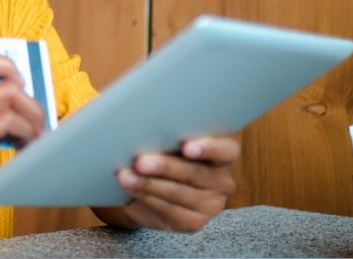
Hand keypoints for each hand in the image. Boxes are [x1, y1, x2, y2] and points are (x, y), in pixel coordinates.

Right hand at [0, 51, 45, 234]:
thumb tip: (21, 104)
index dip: (6, 66)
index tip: (20, 86)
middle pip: (8, 79)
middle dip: (31, 102)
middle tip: (36, 124)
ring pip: (13, 97)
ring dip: (33, 119)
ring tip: (32, 139)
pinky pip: (10, 121)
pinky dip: (26, 134)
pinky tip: (23, 148)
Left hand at [113, 137, 239, 231]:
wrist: (152, 185)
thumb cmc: (164, 152)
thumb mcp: (169, 140)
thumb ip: (167, 135)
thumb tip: (142, 129)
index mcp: (224, 154)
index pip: (227, 150)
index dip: (209, 148)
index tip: (187, 147)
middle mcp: (222, 181)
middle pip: (195, 173)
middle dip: (165, 167)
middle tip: (140, 161)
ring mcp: (211, 205)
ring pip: (178, 194)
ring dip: (148, 184)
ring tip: (125, 175)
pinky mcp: (193, 222)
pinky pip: (168, 210)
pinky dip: (146, 197)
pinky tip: (131, 188)